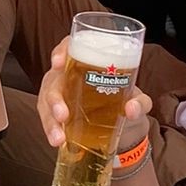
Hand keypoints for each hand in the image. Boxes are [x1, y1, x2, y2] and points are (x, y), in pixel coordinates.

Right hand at [37, 36, 153, 149]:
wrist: (125, 131)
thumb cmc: (128, 104)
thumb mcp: (139, 102)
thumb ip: (140, 103)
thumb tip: (131, 108)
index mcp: (88, 62)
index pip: (70, 46)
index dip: (61, 51)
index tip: (59, 63)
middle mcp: (69, 75)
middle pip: (53, 79)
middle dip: (54, 97)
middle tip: (63, 115)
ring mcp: (61, 95)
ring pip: (46, 102)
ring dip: (49, 120)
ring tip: (58, 137)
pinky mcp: (57, 114)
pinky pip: (48, 118)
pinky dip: (50, 129)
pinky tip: (56, 139)